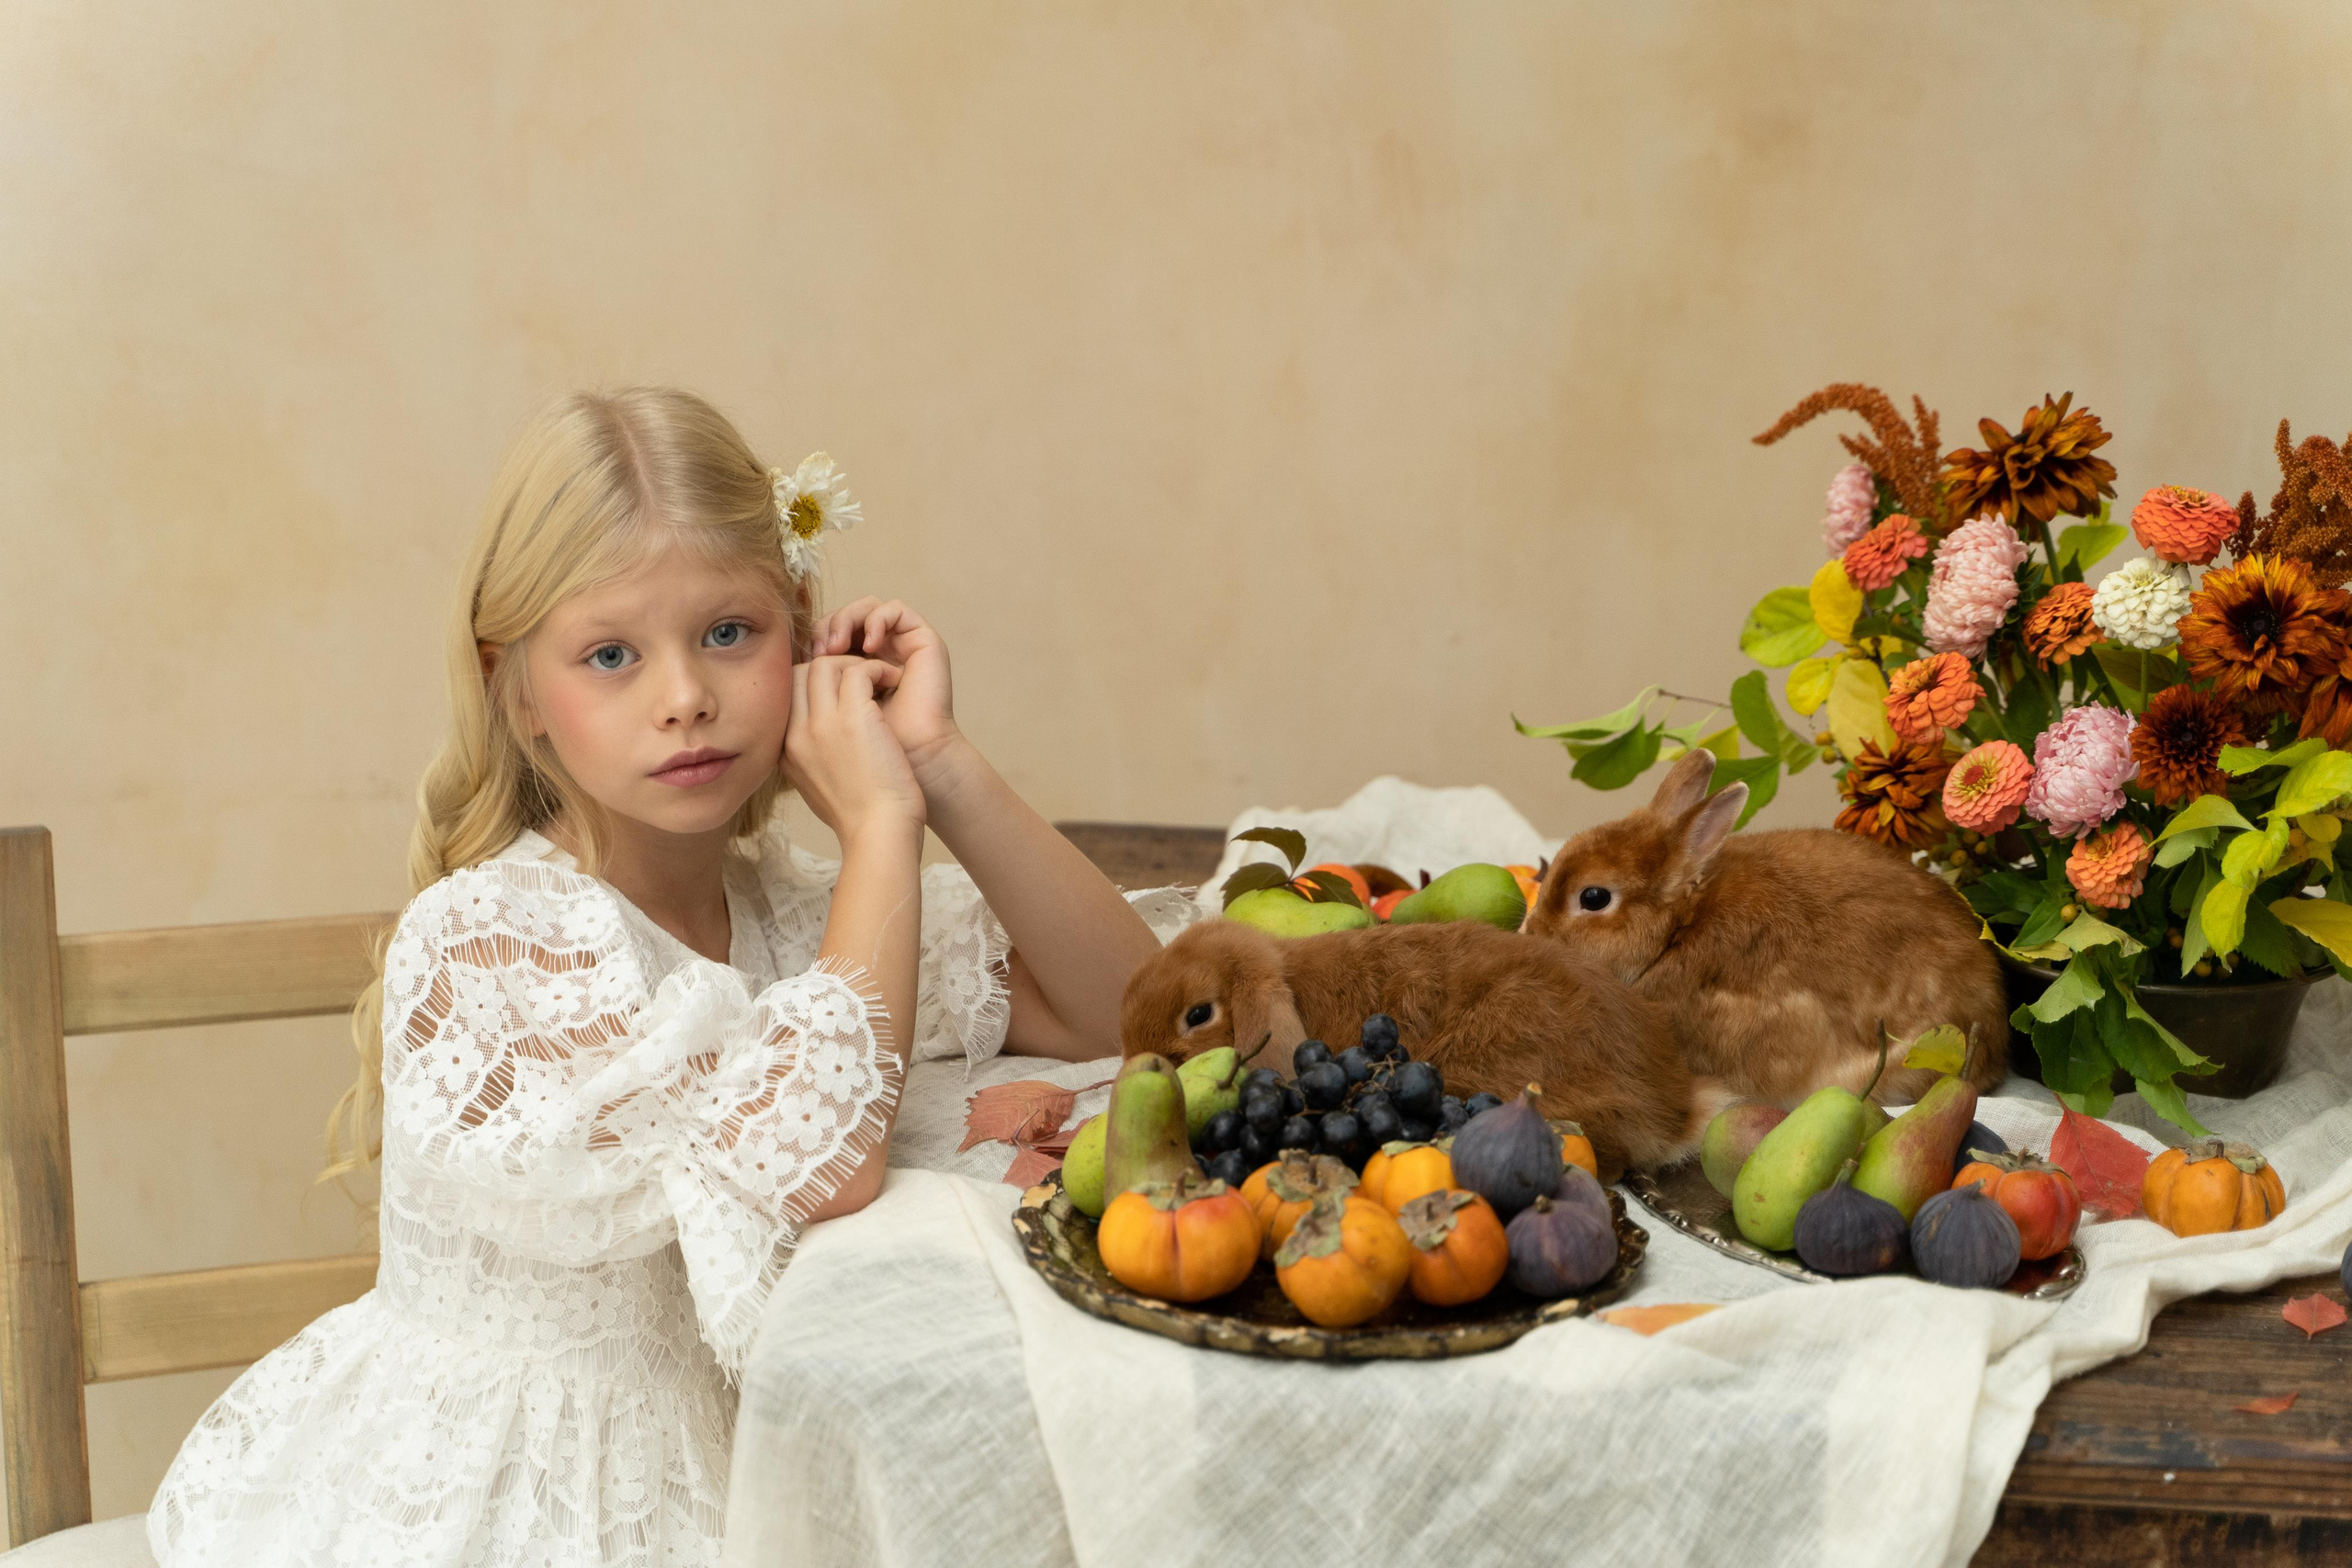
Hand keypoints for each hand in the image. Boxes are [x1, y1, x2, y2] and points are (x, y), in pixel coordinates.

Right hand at [783, 655, 924, 844]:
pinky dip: (878, 669)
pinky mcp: (853, 718)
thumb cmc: (858, 816)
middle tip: (862, 679)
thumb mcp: (814, 787)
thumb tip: (815, 739)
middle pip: (800, 672)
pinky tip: (894, 681)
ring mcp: (821, 724)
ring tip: (880, 679)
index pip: (784, 693)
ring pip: (826, 665)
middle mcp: (796, 733)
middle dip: (831, 667)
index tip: (841, 688)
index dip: (812, 682)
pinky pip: (858, 671)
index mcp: (784, 749)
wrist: (878, 834)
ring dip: (856, 664)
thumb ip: (807, 758)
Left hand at [812, 599, 960, 783]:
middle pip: (841, 618)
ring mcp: (901, 646)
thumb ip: (802, 697)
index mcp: (852, 673)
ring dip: (848, 620)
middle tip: (823, 649)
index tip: (803, 661)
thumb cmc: (871, 754)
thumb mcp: (822, 723)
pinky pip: (894, 609)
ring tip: (841, 645)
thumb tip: (772, 670)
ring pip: (865, 608)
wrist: (919, 767)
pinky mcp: (924, 640)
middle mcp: (876, 655)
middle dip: (828, 629)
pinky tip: (871, 644)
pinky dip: (878, 619)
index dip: (812, 642)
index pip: (823, 637)